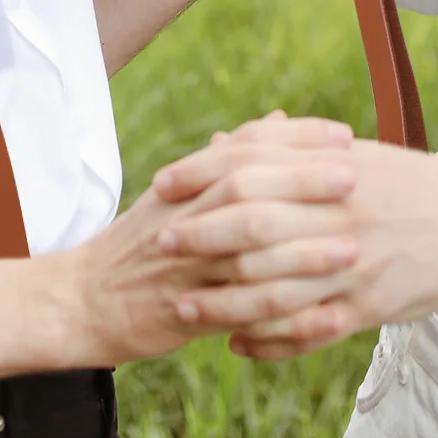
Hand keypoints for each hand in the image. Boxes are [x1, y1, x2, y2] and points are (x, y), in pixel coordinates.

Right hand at [62, 115, 365, 364]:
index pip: (243, 146)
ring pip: (247, 253)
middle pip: (245, 188)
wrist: (83, 299)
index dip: (293, 138)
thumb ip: (227, 158)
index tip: (342, 135)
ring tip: (352, 250)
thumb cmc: (140, 244)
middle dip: (301, 181)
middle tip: (354, 176)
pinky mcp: (188, 313)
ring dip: (302, 252)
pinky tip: (332, 319)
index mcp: (187, 183)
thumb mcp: (177, 193)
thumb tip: (277, 118)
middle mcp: (186, 216)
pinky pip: (244, 315)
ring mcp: (186, 266)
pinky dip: (291, 319)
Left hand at [152, 133, 437, 360]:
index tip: (164, 184)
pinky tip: (237, 344)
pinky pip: (308, 330)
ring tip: (182, 308)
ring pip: (274, 286)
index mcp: (332, 169)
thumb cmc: (413, 185)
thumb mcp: (355, 156)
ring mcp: (354, 265)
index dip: (203, 173)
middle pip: (254, 225)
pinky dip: (268, 340)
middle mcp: (338, 214)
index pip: (252, 165)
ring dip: (222, 299)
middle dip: (201, 235)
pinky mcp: (370, 307)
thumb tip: (227, 141)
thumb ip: (291, 149)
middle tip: (159, 244)